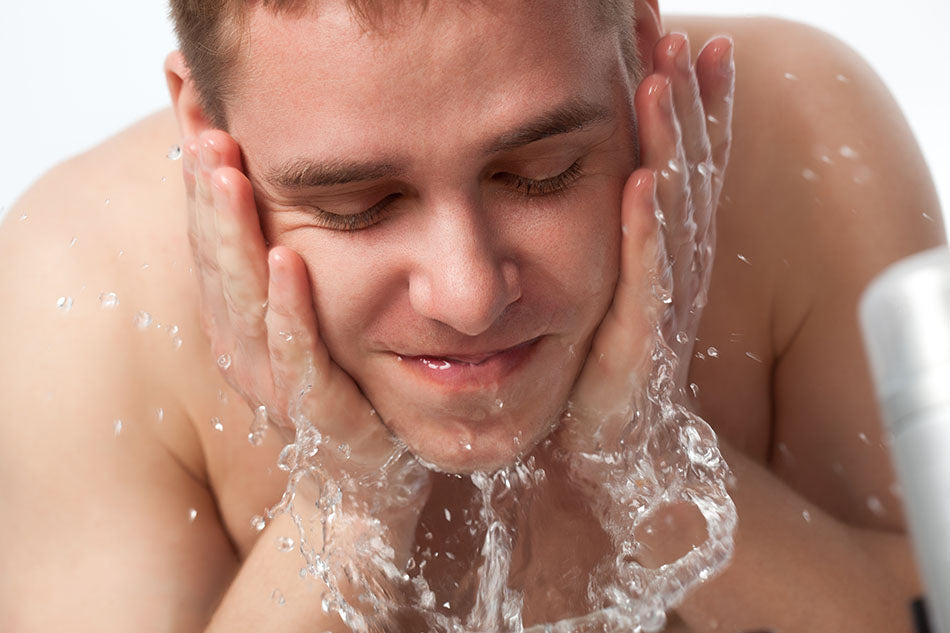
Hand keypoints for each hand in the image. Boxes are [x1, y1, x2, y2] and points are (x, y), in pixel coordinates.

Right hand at [181, 130, 429, 601]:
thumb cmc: (340, 398)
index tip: (196, 118)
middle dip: (208, 195)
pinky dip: (290, 311)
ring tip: (226, 175)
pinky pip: (302, 359)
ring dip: (235, 238)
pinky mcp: (324, 416)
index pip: (214, 245)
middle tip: (201, 126)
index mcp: (243, 328)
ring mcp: (281, 387)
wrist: (365, 491)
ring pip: (247, 303)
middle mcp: (250, 355)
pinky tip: (287, 263)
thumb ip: (288, 275)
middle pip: (218, 264)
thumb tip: (283, 200)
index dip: (201, 185)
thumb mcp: (307, 328)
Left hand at [552, 32, 737, 626]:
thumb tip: (579, 173)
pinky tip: (644, 181)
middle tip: (674, 30)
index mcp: (650, 256)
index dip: (685, 104)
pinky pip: (644, 284)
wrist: (583, 461)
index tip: (678, 38)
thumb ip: (588, 235)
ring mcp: (654, 310)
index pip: (674, 165)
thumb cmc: (575, 369)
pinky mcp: (634, 351)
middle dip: (682, 101)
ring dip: (672, 145)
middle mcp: (662, 274)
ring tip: (668, 76)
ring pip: (672, 216)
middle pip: (682, 173)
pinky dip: (645, 234)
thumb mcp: (582, 290)